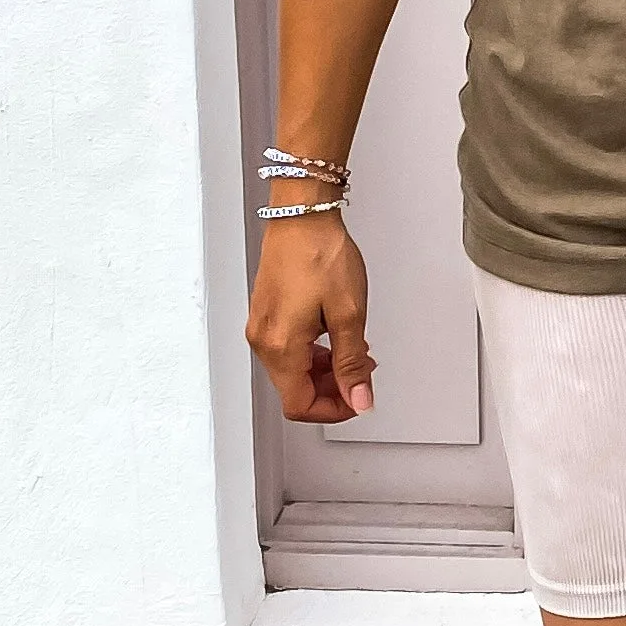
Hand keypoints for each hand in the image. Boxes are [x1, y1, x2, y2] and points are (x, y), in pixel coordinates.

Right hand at [246, 210, 376, 420]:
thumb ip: (353, 363)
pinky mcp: (266, 313)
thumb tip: (360, 399)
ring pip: (293, 370)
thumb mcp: (348, 314)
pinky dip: (314, 352)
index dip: (333, 410)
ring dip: (326, 370)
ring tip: (355, 351)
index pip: (299, 404)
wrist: (302, 215)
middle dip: (333, 388)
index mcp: (280, 346)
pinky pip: (288, 348)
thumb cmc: (320, 253)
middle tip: (363, 372)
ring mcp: (262, 326)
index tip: (359, 398)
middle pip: (294, 390)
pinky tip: (336, 335)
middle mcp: (263, 340)